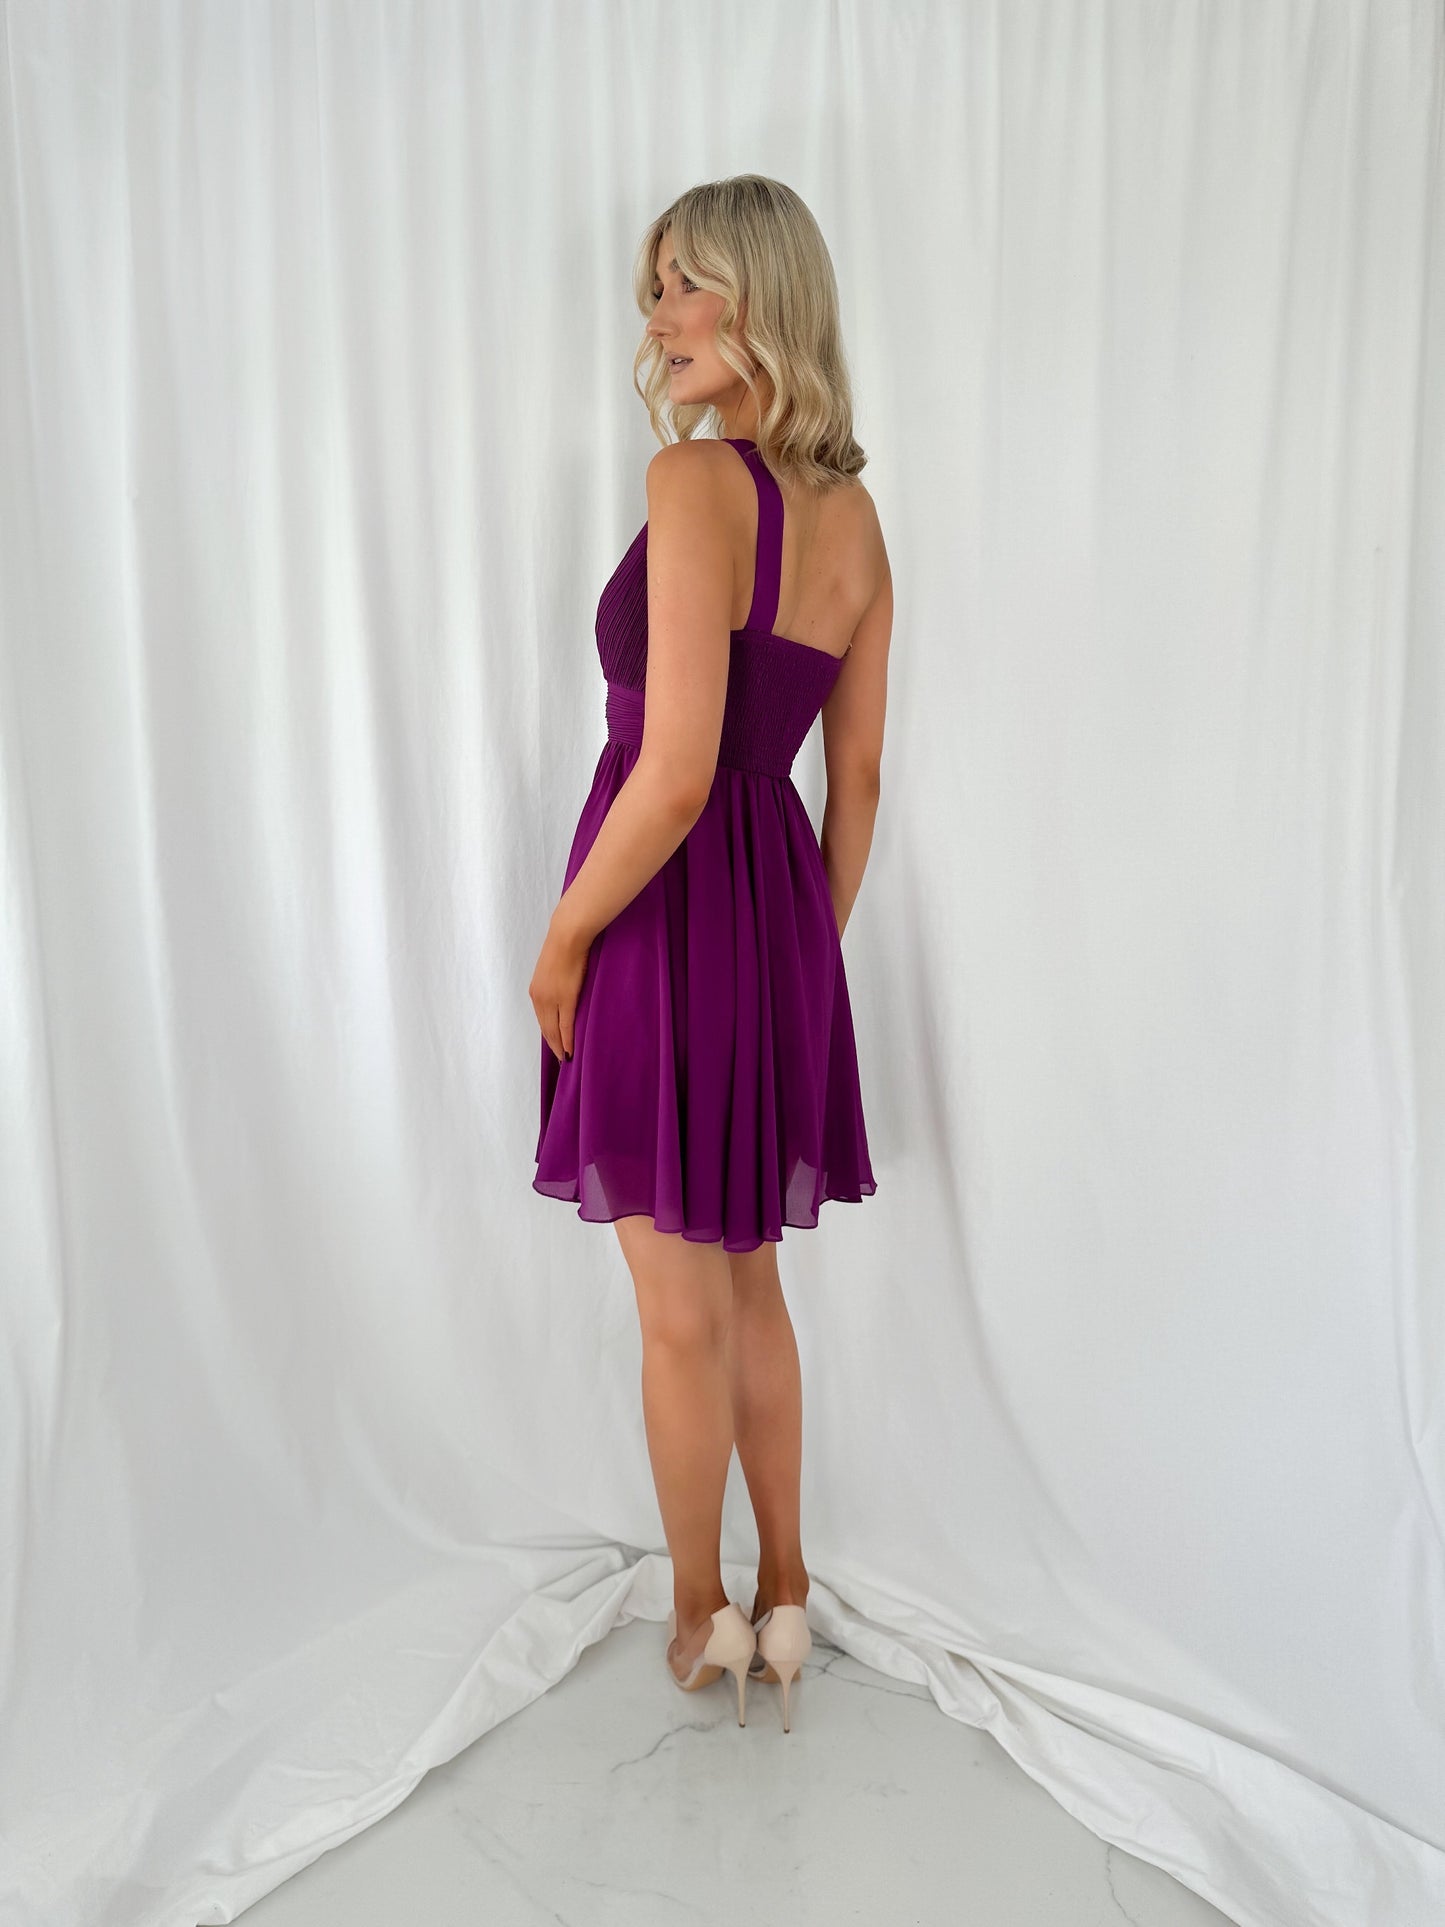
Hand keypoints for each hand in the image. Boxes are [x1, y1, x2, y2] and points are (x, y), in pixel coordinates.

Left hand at [530, 906, 591, 1063]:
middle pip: (546, 1029)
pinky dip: (567, 1039)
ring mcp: (551, 1000)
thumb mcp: (553, 970)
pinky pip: (565, 1025)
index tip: (554, 1047)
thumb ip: (555, 985)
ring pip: (554, 1030)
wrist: (567, 937)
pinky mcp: (565, 999)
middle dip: (553, 1045)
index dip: (548, 1036)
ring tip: (567, 1057)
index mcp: (536, 992)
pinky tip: (570, 1050)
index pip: (542, 1020)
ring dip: (560, 1046)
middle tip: (561, 1059)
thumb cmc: (564, 948)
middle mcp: (539, 998)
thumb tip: (563, 992)